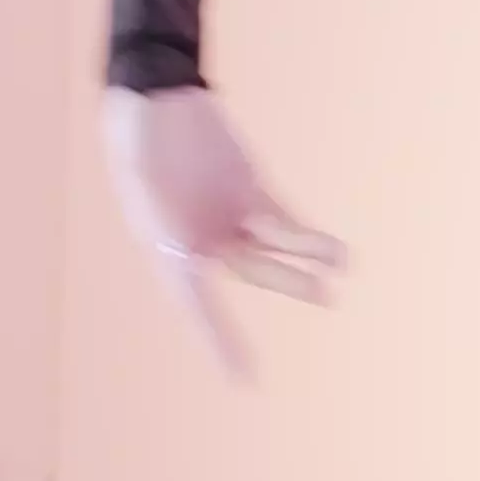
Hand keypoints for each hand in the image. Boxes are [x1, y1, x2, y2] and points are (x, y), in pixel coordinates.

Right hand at [101, 85, 346, 378]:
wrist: (155, 99)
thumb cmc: (138, 139)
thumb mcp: (139, 172)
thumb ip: (162, 207)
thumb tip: (181, 246)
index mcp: (169, 251)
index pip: (197, 306)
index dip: (220, 343)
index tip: (245, 381)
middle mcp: (203, 243)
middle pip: (251, 271)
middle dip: (288, 281)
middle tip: (325, 296)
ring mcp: (230, 218)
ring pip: (275, 247)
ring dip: (306, 257)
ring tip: (340, 262)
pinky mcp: (251, 191)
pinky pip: (283, 220)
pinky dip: (306, 236)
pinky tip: (330, 250)